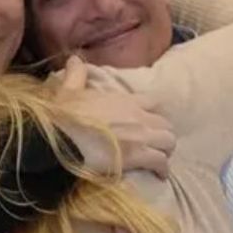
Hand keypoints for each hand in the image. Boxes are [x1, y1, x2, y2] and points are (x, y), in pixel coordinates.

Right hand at [54, 56, 176, 177]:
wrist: (62, 139)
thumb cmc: (64, 116)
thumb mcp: (68, 91)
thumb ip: (76, 75)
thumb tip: (74, 58)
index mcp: (124, 100)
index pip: (154, 100)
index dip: (154, 112)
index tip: (149, 121)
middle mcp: (138, 116)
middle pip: (166, 123)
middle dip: (163, 134)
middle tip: (154, 144)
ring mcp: (141, 137)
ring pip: (169, 142)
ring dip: (165, 150)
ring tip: (159, 159)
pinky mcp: (139, 157)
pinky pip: (162, 162)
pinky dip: (162, 169)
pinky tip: (159, 175)